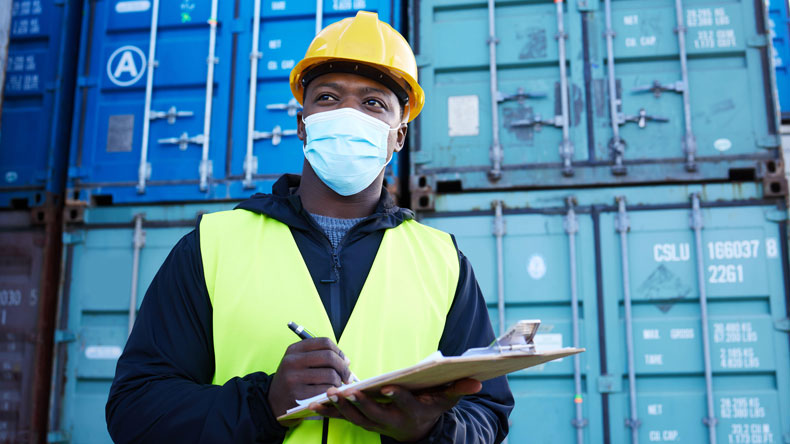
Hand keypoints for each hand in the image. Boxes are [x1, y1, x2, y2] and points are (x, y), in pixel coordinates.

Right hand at [268, 337, 352, 422]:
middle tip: (348, 377)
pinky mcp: (297, 395)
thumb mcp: (300, 363)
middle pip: (329, 357)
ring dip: (339, 382)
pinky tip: (330, 395)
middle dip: (343, 368)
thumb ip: (321, 357)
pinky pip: (325, 391)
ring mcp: (293, 378)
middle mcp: (292, 361)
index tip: (345, 361)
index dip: (339, 351)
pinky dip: (332, 393)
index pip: (325, 342)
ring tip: (337, 387)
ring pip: (330, 375)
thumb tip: (346, 360)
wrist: (273, 402)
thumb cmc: (293, 381)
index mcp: (294, 349)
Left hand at [309, 378, 481, 441]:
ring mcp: (374, 424)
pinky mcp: (362, 422)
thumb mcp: (446, 401)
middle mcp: (391, 421)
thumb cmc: (430, 409)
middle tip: (345, 392)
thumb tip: (476, 381)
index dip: (396, 396)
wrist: (417, 432)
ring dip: (340, 408)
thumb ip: (458, 389)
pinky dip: (329, 413)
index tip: (387, 387)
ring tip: (327, 396)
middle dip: (358, 403)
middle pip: (373, 413)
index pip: (403, 403)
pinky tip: (313, 406)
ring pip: (355, 418)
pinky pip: (343, 418)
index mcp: (411, 412)